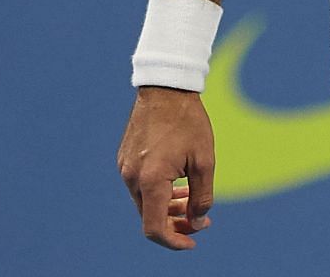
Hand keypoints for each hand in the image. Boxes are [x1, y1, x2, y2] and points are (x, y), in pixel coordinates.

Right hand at [118, 87, 215, 249]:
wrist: (165, 88)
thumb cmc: (189, 121)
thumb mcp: (204, 159)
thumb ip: (202, 195)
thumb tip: (198, 220)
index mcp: (151, 180)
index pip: (155, 228)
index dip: (174, 241)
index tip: (192, 242)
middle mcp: (132, 177)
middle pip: (150, 217)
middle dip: (175, 223)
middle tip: (200, 221)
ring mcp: (125, 168)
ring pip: (145, 202)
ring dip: (167, 207)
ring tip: (190, 200)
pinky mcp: (124, 158)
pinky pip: (140, 185)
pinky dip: (158, 191)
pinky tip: (177, 183)